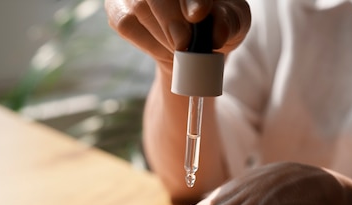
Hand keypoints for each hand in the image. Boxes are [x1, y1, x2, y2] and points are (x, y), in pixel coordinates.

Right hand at [105, 0, 250, 66]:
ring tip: (181, 49)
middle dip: (170, 18)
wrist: (195, 44)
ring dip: (162, 36)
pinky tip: (165, 49)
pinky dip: (148, 43)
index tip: (198, 15)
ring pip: (138, 7)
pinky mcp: (117, 8)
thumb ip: (228, 22)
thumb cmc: (217, 22)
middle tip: (184, 44)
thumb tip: (216, 34)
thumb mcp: (233, 22)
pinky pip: (125, 24)